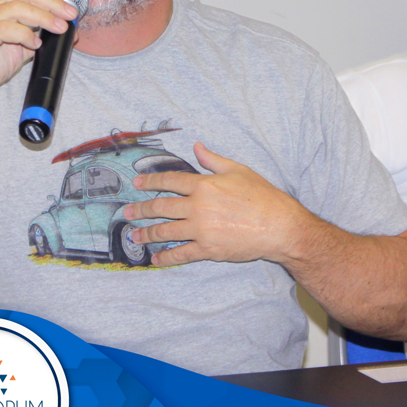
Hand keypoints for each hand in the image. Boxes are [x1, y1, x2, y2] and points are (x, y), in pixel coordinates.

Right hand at [0, 0, 81, 110]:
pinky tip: (35, 43)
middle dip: (53, 1)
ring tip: (60, 28)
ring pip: (16, 8)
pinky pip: (4, 29)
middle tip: (71, 13)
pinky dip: (23, 34)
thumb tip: (70, 31)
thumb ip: (41, 36)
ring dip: (43, 17)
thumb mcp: (21, 49)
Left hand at [123, 142, 317, 266]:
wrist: (278, 226)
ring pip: (165, 231)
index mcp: (204, 185)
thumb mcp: (238, 170)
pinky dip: (166, 257)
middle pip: (160, 207)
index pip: (170, 181)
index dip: (151, 181)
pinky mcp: (207, 249)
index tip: (137, 183)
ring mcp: (201, 229)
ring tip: (134, 236)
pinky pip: (181, 254)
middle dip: (140, 209)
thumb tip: (197, 147)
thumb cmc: (262, 196)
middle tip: (127, 211)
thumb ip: (213, 160)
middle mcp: (198, 207)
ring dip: (146, 234)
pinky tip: (155, 259)